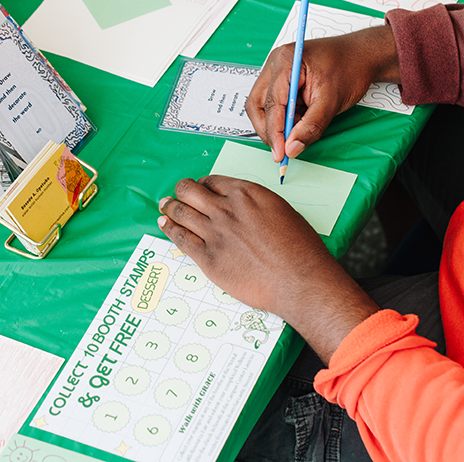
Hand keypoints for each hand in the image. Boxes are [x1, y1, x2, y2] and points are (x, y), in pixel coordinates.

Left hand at [158, 176, 379, 363]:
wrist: (298, 281)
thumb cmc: (299, 249)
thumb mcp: (281, 211)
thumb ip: (256, 205)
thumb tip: (243, 207)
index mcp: (247, 193)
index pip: (212, 181)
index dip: (202, 184)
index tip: (200, 189)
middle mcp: (227, 209)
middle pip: (190, 191)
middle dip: (181, 190)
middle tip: (177, 194)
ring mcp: (215, 233)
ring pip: (181, 212)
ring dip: (170, 207)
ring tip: (164, 206)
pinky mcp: (208, 258)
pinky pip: (181, 238)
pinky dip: (169, 229)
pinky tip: (165, 225)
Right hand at [247, 25, 400, 162]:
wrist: (362, 56)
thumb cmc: (350, 68)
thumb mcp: (332, 101)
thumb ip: (311, 126)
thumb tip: (292, 148)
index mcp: (286, 62)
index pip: (270, 103)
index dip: (274, 132)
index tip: (280, 154)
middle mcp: (276, 64)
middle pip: (257, 105)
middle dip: (269, 130)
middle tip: (284, 150)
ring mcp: (276, 72)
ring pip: (262, 107)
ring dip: (277, 125)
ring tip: (298, 132)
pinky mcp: (282, 81)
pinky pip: (274, 105)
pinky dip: (284, 119)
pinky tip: (300, 122)